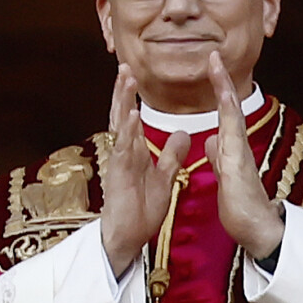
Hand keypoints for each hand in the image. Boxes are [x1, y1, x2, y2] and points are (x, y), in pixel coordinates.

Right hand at [99, 66, 184, 274]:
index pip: (133, 117)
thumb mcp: (164, 176)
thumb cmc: (141, 209)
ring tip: (125, 79)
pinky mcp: (120, 175)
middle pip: (122, 115)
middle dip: (123, 91)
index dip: (132, 97)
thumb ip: (171, 155)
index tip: (134, 74)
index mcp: (134, 151)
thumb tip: (182, 133)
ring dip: (122, 102)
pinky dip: (127, 131)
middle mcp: (125, 152)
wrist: (128, 237)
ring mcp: (120, 162)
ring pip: (120, 126)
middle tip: (124, 66)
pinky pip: (124, 149)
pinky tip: (130, 115)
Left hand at [209, 60, 282, 259]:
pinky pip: (231, 136)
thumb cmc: (241, 206)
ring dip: (225, 90)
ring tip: (217, 66)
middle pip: (230, 106)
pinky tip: (223, 101)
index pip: (224, 112)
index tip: (211, 66)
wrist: (257, 230)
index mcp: (231, 148)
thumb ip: (219, 157)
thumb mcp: (224, 176)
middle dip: (222, 80)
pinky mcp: (237, 166)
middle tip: (214, 55)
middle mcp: (237, 146)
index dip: (218, 89)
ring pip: (232, 115)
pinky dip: (226, 118)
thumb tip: (212, 141)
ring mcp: (239, 154)